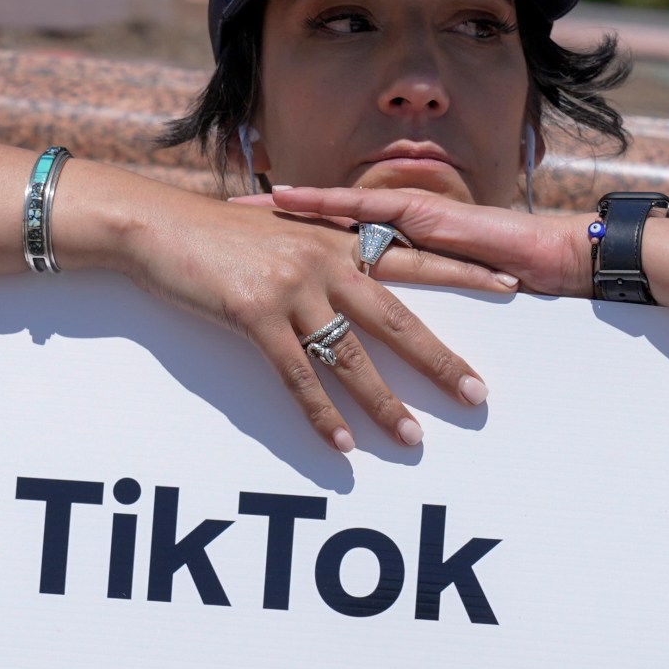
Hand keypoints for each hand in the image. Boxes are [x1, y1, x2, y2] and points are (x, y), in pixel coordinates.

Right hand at [105, 192, 501, 452]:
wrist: (159, 224)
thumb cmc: (218, 235)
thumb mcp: (281, 233)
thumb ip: (321, 250)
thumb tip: (354, 270)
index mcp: (337, 239)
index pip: (415, 257)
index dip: (464, 273)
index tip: (510, 287)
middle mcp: (324, 260)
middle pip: (398, 319)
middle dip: (440, 360)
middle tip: (477, 395)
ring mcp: (291, 288)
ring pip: (351, 356)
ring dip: (383, 403)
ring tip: (413, 439)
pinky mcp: (255, 314)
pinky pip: (298, 375)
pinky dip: (321, 413)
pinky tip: (342, 445)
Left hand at [252, 186, 593, 297]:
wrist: (548, 260)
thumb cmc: (503, 278)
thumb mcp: (443, 296)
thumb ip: (407, 304)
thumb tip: (372, 332)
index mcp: (400, 241)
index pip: (338, 232)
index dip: (296, 228)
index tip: (253, 226)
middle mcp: (397, 225)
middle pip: (324, 217)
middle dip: (277, 213)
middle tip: (231, 207)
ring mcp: (406, 217)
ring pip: (333, 207)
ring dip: (289, 207)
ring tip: (246, 204)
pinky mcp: (419, 215)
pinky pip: (361, 207)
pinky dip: (323, 201)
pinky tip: (287, 196)